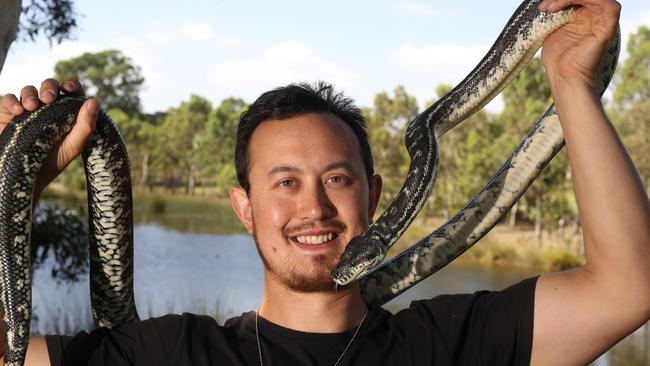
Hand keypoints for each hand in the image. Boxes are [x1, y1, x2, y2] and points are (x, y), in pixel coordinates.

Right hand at [0, 79, 98, 197]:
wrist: (24, 179)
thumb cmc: (52, 163)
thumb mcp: (72, 147)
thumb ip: (86, 126)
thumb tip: (94, 101)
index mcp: (67, 113)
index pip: (71, 91)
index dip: (72, 85)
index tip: (70, 89)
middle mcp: (48, 109)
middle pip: (50, 86)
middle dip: (49, 87)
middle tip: (49, 98)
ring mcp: (27, 111)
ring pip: (29, 90)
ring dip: (30, 94)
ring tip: (31, 107)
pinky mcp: (7, 115)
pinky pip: (8, 99)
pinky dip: (12, 101)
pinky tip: (18, 111)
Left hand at [538, 0, 620, 88]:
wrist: (564, 78)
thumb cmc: (557, 60)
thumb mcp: (553, 30)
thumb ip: (556, 13)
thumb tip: (546, 1)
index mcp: (585, 17)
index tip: (542, 7)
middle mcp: (596, 18)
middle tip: (545, 7)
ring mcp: (603, 22)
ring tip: (550, 8)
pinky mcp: (608, 28)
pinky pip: (608, 5)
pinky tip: (569, 3)